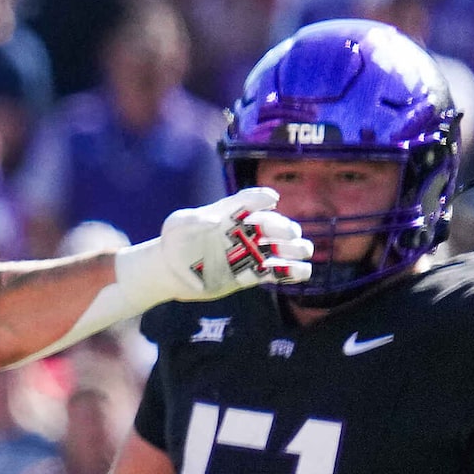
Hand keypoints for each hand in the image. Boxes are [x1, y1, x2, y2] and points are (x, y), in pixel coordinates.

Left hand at [131, 187, 312, 300]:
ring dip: (296, 249)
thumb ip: (194, 220)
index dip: (262, 199)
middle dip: (284, 228)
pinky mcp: (250, 274)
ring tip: (303, 251)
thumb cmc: (173, 241)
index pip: (251, 201)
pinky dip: (290, 272)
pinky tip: (301, 272)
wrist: (170, 271)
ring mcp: (250, 252)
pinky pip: (275, 272)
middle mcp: (245, 230)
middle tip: (289, 234)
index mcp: (231, 213)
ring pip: (281, 248)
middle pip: (273, 224)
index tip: (270, 200)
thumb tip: (215, 221)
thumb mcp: (177, 225)